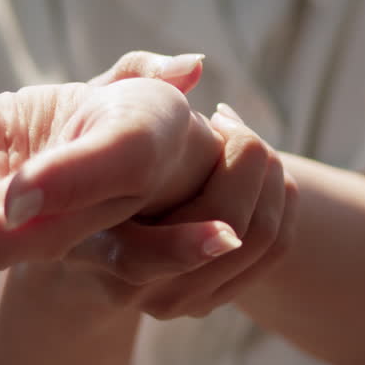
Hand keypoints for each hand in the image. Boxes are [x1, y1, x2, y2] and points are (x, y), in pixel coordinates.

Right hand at [70, 65, 300, 318]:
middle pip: (231, 230)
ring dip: (267, 173)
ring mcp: (180, 299)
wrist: (83, 216)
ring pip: (264, 235)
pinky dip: (281, 196)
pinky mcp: (211, 298)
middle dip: (245, 161)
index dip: (188, 248)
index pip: (144, 260)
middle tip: (222, 119)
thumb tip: (194, 66)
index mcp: (98, 246)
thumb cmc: (89, 143)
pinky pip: (277, 246)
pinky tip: (251, 165)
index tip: (224, 232)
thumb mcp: (96, 105)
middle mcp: (140, 288)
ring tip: (233, 135)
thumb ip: (132, 76)